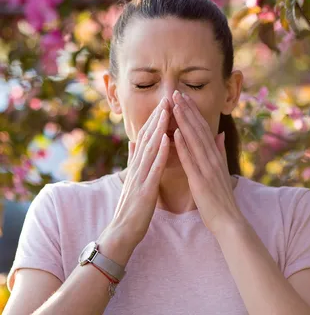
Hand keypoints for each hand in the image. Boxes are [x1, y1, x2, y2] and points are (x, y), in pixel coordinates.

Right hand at [111, 97, 170, 247]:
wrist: (122, 232)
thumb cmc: (131, 207)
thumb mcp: (133, 179)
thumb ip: (133, 160)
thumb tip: (133, 141)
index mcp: (137, 165)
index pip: (147, 137)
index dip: (155, 119)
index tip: (164, 103)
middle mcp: (137, 167)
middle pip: (147, 137)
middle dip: (157, 117)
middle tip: (166, 98)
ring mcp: (140, 177)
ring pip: (150, 148)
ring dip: (158, 128)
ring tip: (166, 110)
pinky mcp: (145, 189)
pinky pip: (154, 168)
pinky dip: (160, 151)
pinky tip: (166, 138)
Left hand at [171, 90, 245, 234]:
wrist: (228, 220)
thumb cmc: (221, 197)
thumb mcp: (222, 169)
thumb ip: (220, 150)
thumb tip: (218, 133)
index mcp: (215, 155)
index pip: (202, 129)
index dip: (193, 112)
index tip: (183, 97)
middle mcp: (212, 158)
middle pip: (198, 129)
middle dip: (187, 110)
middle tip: (176, 92)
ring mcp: (207, 168)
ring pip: (194, 140)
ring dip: (184, 121)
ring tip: (175, 105)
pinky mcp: (200, 180)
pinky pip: (190, 160)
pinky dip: (183, 146)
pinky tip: (175, 133)